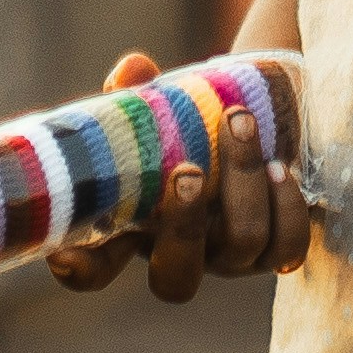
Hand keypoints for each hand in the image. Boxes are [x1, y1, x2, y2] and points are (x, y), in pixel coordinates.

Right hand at [45, 53, 312, 301]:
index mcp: (134, 228)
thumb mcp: (160, 103)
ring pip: (241, 245)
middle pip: (176, 281)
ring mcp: (230, 258)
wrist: (254, 114)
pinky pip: (287, 249)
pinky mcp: (275, 249)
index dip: (81, 271)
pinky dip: (286, 206)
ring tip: (240, 122)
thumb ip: (139, 91)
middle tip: (187, 171)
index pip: (97, 270)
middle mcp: (180, 252)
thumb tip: (132, 71)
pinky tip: (279, 166)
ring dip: (243, 181)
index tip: (65, 254)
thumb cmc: (189, 117)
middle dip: (183, 226)